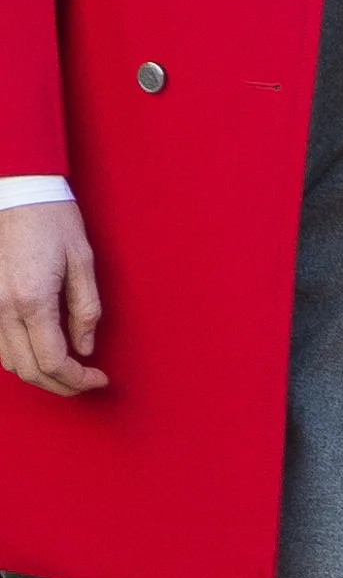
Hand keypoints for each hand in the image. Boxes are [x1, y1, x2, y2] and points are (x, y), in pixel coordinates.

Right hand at [0, 196, 106, 397]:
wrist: (18, 192)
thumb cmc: (53, 220)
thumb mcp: (83, 262)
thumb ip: (86, 310)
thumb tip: (86, 347)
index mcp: (33, 300)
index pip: (54, 361)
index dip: (78, 379)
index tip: (98, 378)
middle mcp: (3, 309)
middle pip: (30, 370)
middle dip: (61, 386)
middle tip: (86, 382)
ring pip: (9, 363)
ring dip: (39, 374)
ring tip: (67, 371)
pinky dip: (19, 359)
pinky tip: (41, 353)